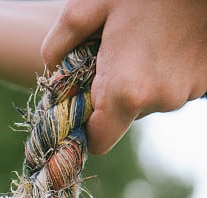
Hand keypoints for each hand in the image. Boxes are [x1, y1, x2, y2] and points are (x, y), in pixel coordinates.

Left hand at [41, 0, 206, 153]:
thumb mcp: (93, 3)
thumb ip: (63, 39)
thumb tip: (50, 65)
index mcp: (126, 91)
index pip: (99, 141)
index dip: (88, 127)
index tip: (85, 106)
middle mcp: (158, 100)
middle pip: (125, 117)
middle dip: (116, 94)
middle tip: (118, 54)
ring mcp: (186, 92)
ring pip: (151, 100)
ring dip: (143, 81)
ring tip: (146, 42)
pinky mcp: (205, 82)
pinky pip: (176, 87)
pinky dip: (168, 72)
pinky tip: (168, 42)